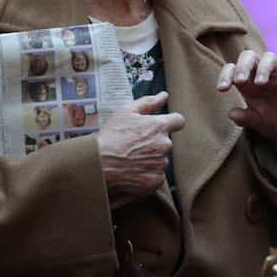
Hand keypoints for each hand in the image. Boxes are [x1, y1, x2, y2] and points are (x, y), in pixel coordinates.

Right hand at [97, 91, 185, 208]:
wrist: (98, 164)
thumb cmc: (111, 136)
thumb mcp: (126, 113)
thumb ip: (148, 103)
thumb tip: (164, 95)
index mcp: (160, 126)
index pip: (178, 121)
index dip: (170, 123)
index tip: (159, 128)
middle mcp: (164, 145)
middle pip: (165, 143)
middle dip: (154, 144)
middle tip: (133, 146)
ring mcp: (161, 164)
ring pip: (160, 160)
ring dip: (150, 160)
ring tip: (130, 160)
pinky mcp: (155, 181)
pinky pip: (155, 176)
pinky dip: (146, 175)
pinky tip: (131, 172)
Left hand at [217, 50, 276, 139]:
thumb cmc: (272, 119)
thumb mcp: (257, 121)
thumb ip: (245, 117)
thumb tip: (231, 114)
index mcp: (248, 82)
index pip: (233, 69)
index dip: (225, 75)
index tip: (222, 89)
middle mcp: (262, 74)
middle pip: (249, 56)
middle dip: (243, 66)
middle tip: (240, 81)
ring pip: (271, 57)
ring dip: (264, 68)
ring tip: (260, 83)